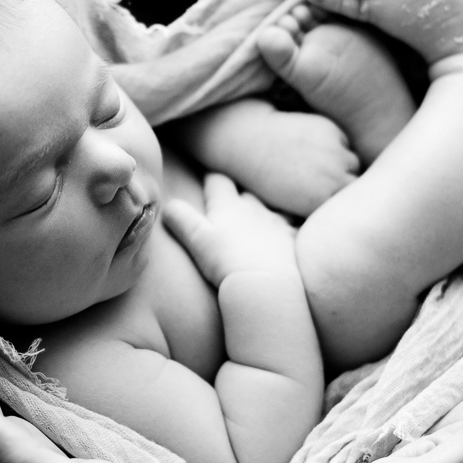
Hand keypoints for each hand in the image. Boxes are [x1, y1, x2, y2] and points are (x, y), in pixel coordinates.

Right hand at [162, 173, 301, 286]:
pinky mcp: (293, 240)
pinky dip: (292, 228)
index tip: (207, 181)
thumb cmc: (226, 261)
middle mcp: (254, 208)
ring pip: (271, 207)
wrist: (264, 283)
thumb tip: (167, 205)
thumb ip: (180, 219)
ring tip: (262, 217)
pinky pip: (295, 227)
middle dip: (238, 194)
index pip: (218, 181)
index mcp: (228, 205)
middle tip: (232, 201)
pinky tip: (292, 232)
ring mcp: (276, 223)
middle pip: (245, 193)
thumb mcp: (196, 239)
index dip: (211, 180)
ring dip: (266, 210)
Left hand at [224, 110, 359, 216]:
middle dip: (347, 182)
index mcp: (322, 203)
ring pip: (353, 162)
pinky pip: (344, 142)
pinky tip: (313, 144)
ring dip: (343, 162)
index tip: (330, 197)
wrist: (251, 144)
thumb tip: (345, 204)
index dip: (341, 201)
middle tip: (327, 179)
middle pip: (358, 183)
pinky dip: (335, 144)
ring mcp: (335, 154)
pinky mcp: (332, 131)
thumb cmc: (269, 178)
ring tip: (319, 161)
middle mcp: (334, 180)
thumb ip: (322, 206)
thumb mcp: (294, 204)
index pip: (349, 205)